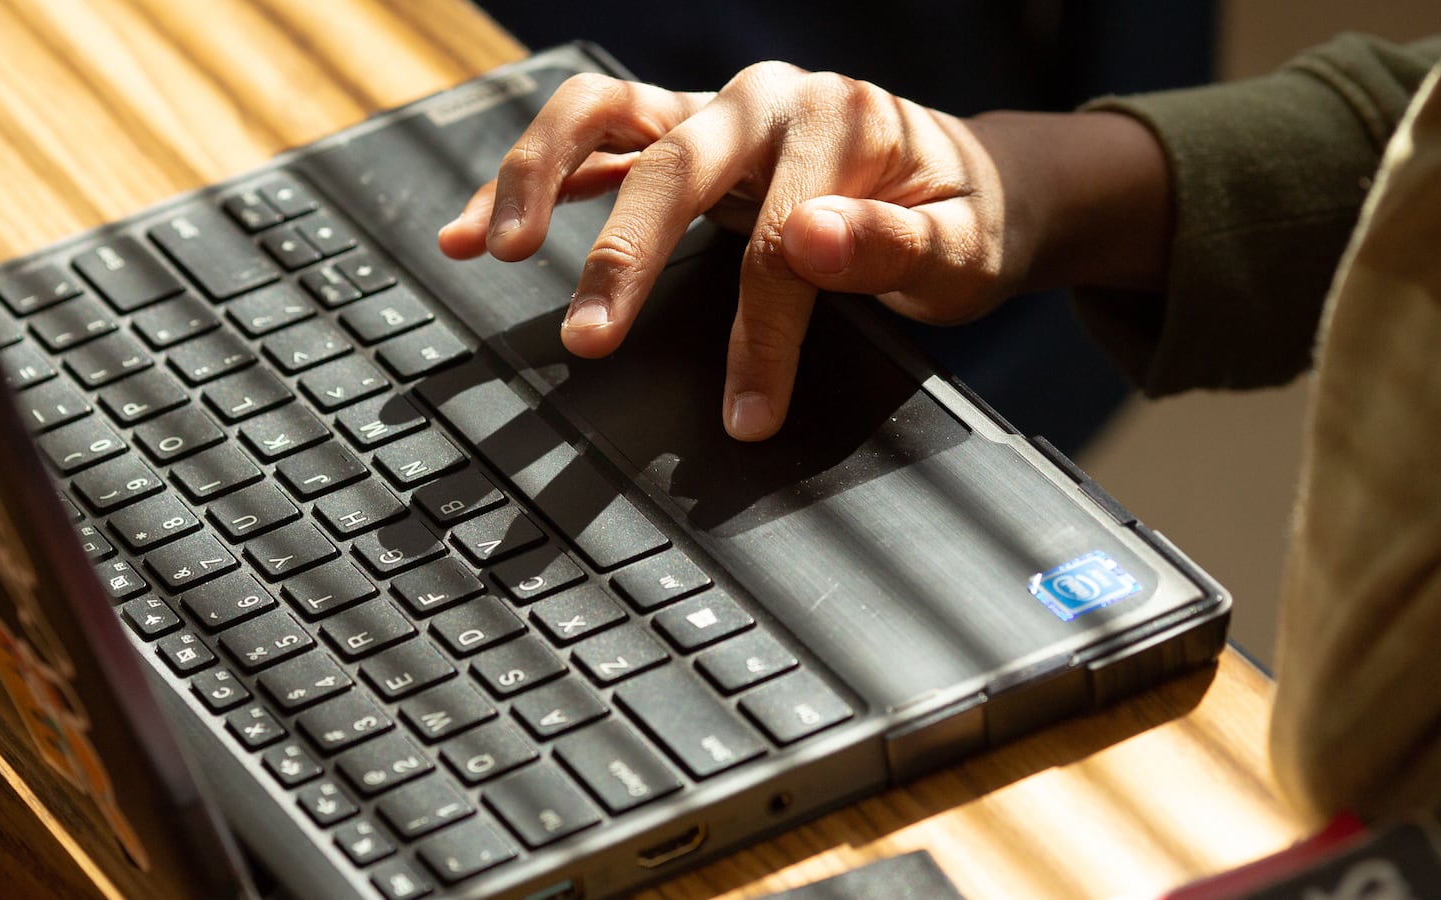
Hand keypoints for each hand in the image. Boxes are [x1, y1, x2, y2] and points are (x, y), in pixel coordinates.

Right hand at [439, 63, 1171, 439]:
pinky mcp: (681, 136)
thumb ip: (896, 244)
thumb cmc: (962, 220)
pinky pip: (591, 143)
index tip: (748, 413)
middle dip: (622, 258)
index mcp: (835, 121)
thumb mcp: (962, 246)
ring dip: (538, 175)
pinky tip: (475, 229)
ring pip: (603, 116)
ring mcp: (713, 113)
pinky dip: (532, 180)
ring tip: (491, 245)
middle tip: (587, 340)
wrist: (965, 180)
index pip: (778, 237)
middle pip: (670, 167)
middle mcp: (760, 102)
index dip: (761, 333)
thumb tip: (813, 236)